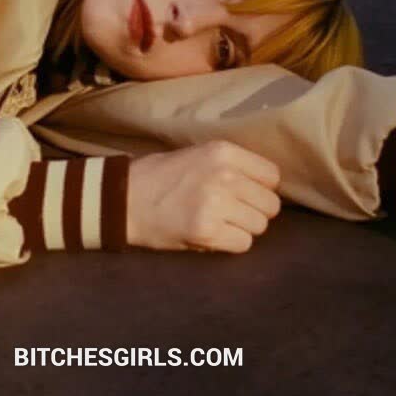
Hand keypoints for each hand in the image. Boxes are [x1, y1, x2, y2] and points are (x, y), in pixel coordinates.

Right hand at [126, 139, 280, 253]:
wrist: (123, 199)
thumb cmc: (161, 177)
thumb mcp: (198, 155)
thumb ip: (233, 166)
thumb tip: (267, 187)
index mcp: (223, 152)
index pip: (272, 176)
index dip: (260, 188)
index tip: (244, 194)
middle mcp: (224, 175)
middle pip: (270, 205)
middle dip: (254, 211)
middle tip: (230, 212)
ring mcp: (216, 203)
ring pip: (259, 226)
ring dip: (242, 229)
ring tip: (218, 222)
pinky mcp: (206, 231)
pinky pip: (242, 244)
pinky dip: (230, 244)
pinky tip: (211, 235)